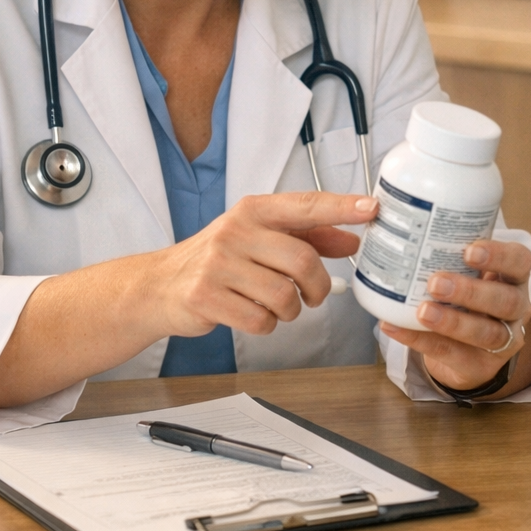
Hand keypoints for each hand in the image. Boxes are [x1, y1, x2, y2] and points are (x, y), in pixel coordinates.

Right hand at [155, 192, 374, 337]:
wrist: (160, 285)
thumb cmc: (219, 259)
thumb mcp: (259, 238)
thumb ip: (307, 237)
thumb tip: (351, 240)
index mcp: (253, 211)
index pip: (305, 205)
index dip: (341, 207)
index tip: (371, 208)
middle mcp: (236, 231)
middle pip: (302, 259)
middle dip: (317, 285)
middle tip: (315, 295)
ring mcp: (218, 264)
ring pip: (283, 295)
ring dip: (290, 310)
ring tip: (278, 306)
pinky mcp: (206, 296)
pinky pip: (260, 320)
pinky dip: (266, 325)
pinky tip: (253, 314)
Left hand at [378, 239, 530, 391]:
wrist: (468, 349)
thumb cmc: (466, 298)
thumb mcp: (468, 273)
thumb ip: (449, 254)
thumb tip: (398, 222)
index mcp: (514, 278)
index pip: (520, 262)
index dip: (499, 256)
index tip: (469, 251)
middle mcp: (516, 309)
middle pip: (505, 300)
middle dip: (471, 291)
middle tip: (436, 282)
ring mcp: (503, 341)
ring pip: (486, 333)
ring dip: (452, 321)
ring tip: (422, 311)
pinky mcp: (480, 366)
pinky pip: (451, 354)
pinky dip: (419, 341)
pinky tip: (395, 328)